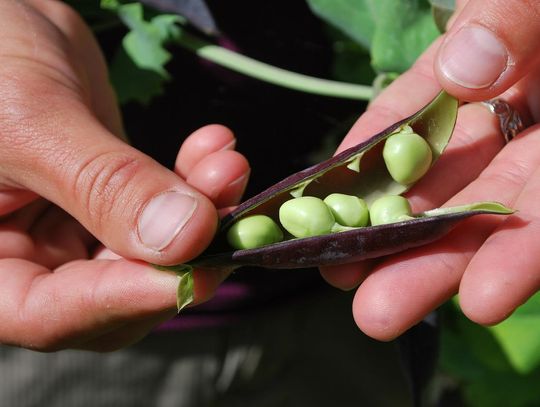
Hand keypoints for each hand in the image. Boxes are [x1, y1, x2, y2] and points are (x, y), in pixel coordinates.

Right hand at [0, 1, 248, 350]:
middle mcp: (28, 257)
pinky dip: (193, 180)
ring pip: (152, 248)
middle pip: (116, 288)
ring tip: (227, 164)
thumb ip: (105, 184)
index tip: (195, 273)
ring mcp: (72, 229)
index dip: (126, 300)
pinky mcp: (111, 197)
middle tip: (229, 216)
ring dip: (202, 210)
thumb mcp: (31, 121)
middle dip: (183, 253)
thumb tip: (186, 237)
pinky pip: (161, 205)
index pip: (50, 313)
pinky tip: (214, 147)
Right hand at [321, 0, 539, 339]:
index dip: (363, 157)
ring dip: (441, 267)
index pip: (409, 113)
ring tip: (385, 313)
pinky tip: (483, 295)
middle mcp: (516, 113)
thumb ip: (503, 14)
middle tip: (340, 280)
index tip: (319, 203)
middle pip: (441, 181)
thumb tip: (466, 76)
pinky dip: (523, 260)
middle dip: (389, 235)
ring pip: (492, 218)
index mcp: (488, 59)